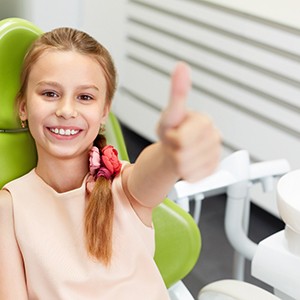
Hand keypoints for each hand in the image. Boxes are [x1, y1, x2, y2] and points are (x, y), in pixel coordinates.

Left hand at [157, 62, 220, 181]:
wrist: (173, 150)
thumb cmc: (171, 131)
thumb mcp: (170, 113)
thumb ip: (177, 92)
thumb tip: (181, 66)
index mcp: (205, 122)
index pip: (183, 139)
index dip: (172, 138)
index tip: (174, 132)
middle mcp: (214, 137)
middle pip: (184, 154)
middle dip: (173, 151)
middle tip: (175, 143)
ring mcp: (215, 155)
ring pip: (187, 168)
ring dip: (178, 162)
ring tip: (180, 152)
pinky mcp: (213, 170)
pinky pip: (193, 177)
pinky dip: (185, 173)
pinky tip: (187, 163)